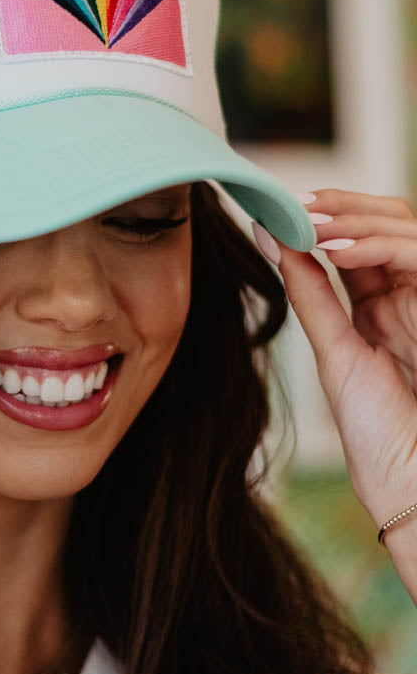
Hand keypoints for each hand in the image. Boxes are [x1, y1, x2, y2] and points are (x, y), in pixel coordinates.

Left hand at [254, 189, 416, 532]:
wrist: (408, 472)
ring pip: (401, 227)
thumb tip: (270, 242)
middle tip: (292, 200)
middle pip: (383, 221)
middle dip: (338, 205)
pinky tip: (335, 248)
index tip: (279, 207)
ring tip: (305, 218)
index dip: (324, 217)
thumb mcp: (335, 346)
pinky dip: (374, 244)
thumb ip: (310, 293)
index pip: (354, 241)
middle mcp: (407, 293)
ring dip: (352, 216)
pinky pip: (414, 254)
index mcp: (380, 304)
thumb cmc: (376, 425)